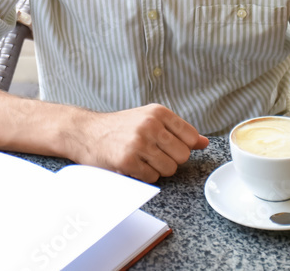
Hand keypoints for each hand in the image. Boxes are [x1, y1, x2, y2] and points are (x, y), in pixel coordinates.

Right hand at [70, 104, 209, 182]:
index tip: (167, 145)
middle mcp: (150, 125)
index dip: (181, 146)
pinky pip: (152, 177)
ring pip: (170, 168)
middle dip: (170, 159)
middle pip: (183, 155)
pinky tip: (133, 164)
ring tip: (142, 159)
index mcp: (158, 112)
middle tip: (152, 153)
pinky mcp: (128, 160)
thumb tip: (204, 142)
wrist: (85, 131)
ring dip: (157, 169)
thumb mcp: (149, 119)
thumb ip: (178, 131)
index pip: (190, 137)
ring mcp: (139, 143)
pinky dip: (145, 175)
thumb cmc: (120, 127)